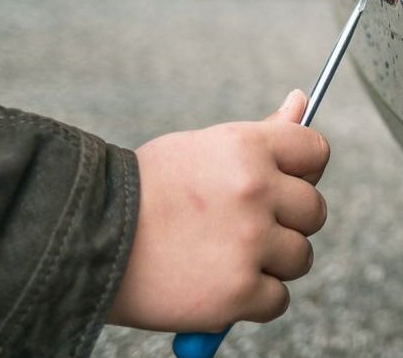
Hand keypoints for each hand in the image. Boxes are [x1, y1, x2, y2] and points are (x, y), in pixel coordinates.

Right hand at [107, 90, 329, 331]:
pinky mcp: (238, 292)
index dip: (303, 171)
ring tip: (222, 255)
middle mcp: (255, 191)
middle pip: (313, 211)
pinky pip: (277, 299)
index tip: (282, 184)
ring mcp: (249, 243)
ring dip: (271, 263)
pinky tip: (216, 284)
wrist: (86, 240)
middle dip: (286, 222)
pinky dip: (252, 300)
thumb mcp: (201, 148)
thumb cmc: (145, 191)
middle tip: (242, 227)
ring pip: (300, 257)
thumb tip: (301, 101)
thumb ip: (260, 135)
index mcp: (246, 147)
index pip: (315, 152)